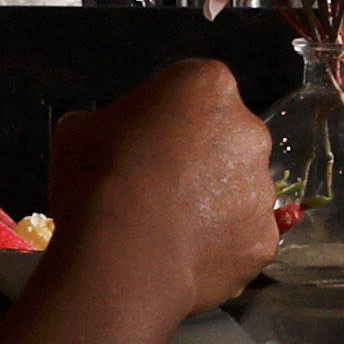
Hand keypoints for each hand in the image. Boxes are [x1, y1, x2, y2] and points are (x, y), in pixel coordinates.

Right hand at [46, 59, 281, 317]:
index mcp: (207, 86)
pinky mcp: (263, 239)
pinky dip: (221, 246)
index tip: (144, 140)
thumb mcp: (80, 130)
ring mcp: (262, 188)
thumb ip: (113, 124)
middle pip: (227, 137)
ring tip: (168, 228)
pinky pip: (242, 237)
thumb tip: (118, 141)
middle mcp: (249, 131)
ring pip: (238, 190)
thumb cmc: (97, 178)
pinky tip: (184, 256)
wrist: (121, 256)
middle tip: (158, 185)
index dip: (167, 115)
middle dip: (200, 156)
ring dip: (213, 202)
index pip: (194, 89)